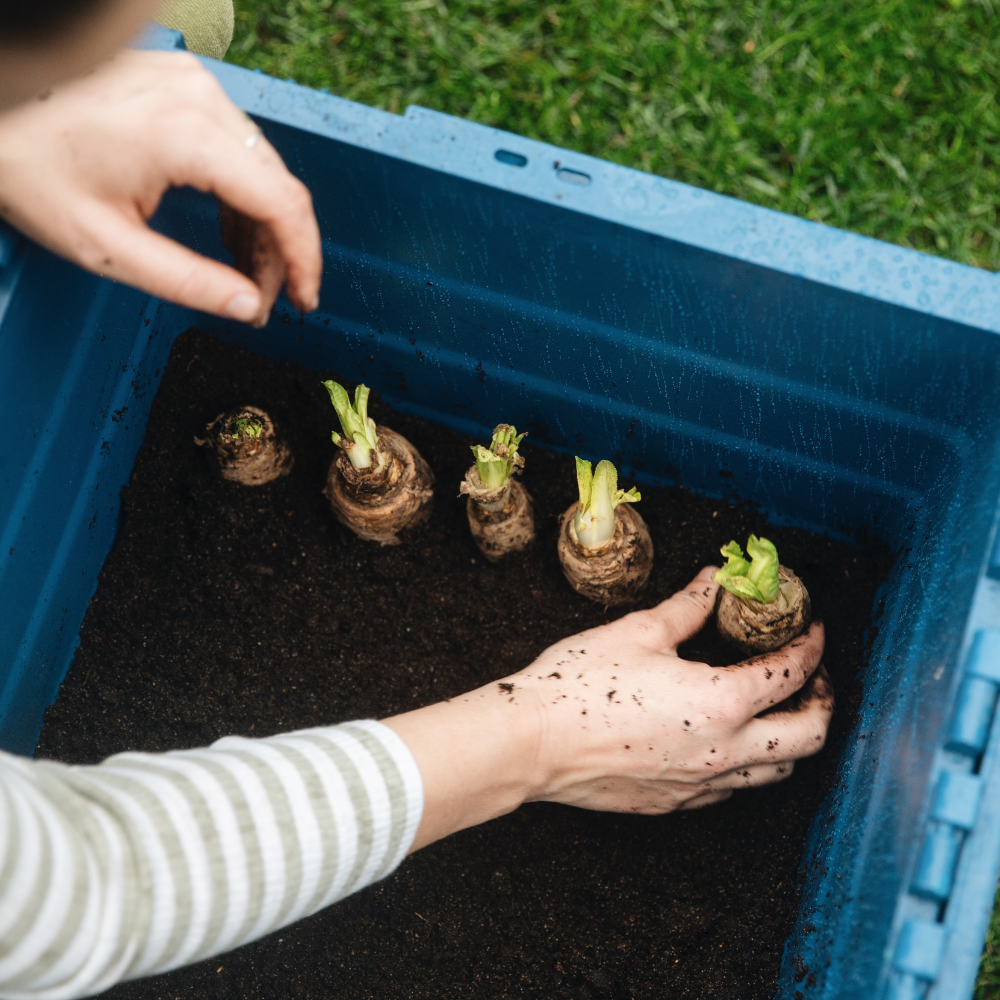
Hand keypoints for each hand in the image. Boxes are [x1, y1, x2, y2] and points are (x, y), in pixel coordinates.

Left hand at [0, 49, 320, 326]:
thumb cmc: (30, 166)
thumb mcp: (107, 247)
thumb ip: (189, 284)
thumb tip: (250, 308)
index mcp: (185, 136)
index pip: (283, 203)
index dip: (304, 260)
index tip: (305, 301)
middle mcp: (200, 99)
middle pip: (278, 186)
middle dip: (282, 251)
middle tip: (266, 301)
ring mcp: (193, 85)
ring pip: (263, 167)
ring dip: (264, 226)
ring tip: (247, 276)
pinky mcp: (183, 84)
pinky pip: (238, 146)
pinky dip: (242, 194)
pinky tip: (232, 234)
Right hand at [385, 567, 831, 851]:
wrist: (532, 742)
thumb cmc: (580, 682)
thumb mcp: (638, 631)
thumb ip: (688, 607)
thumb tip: (712, 581)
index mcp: (722, 701)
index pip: (791, 674)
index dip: (810, 646)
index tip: (811, 629)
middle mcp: (724, 751)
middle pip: (809, 739)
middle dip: (822, 703)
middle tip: (811, 677)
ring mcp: (701, 785)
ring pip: (776, 772)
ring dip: (789, 739)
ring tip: (775, 709)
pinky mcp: (675, 803)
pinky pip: (732, 790)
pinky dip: (746, 763)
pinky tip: (723, 740)